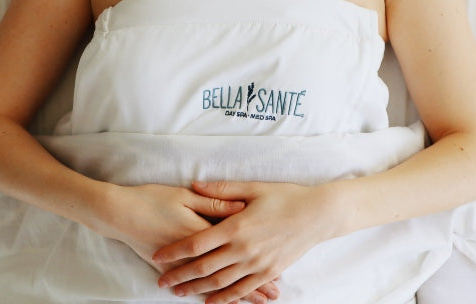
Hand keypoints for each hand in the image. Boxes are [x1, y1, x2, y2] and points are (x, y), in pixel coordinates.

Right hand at [96, 183, 279, 302]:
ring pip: (215, 283)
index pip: (235, 247)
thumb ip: (214, 200)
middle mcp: (194, 252)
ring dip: (237, 293)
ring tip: (258, 302)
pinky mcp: (170, 269)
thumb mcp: (184, 195)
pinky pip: (195, 286)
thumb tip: (240, 206)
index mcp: (201, 230)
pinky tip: (223, 300)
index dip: (256, 259)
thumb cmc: (151, 198)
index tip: (277, 270)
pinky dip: (212, 294)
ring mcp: (181, 263)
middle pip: (230, 271)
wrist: (118, 212)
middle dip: (253, 284)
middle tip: (273, 294)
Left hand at [153, 181, 334, 303]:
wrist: (318, 215)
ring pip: (220, 283)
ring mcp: (257, 264)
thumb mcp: (253, 188)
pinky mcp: (269, 273)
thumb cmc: (285, 197)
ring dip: (197, 289)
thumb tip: (194, 184)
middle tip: (161, 281)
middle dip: (180, 276)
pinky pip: (242, 290)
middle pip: (204, 268)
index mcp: (236, 226)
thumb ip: (221, 190)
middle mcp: (244, 249)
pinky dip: (225, 299)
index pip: (197, 243)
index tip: (157, 256)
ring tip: (179, 292)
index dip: (175, 251)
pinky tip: (211, 302)